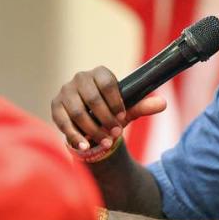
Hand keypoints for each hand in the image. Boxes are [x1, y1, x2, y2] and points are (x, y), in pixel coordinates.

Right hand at [51, 66, 165, 151]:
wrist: (91, 121)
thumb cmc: (111, 111)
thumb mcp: (127, 109)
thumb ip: (143, 106)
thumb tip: (163, 103)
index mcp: (100, 73)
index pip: (107, 83)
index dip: (116, 103)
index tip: (123, 118)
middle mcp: (80, 78)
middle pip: (92, 98)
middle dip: (106, 119)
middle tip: (117, 134)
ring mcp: (65, 91)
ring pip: (78, 112)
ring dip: (93, 130)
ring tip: (106, 143)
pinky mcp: (55, 106)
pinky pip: (63, 122)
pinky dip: (75, 136)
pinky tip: (85, 146)